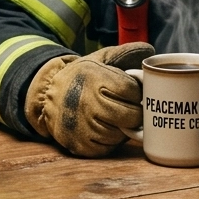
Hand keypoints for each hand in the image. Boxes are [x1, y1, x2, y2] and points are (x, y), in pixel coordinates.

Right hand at [24, 43, 152, 156]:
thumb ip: (125, 53)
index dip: (138, 92)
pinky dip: (112, 141)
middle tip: (133, 107)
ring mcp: (82, 126)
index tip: (135, 92)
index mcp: (94, 78)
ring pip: (121, 134)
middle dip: (137, 112)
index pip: (131, 90)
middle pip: (130, 115)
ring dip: (124, 127)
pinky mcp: (79, 144)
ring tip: (118, 117)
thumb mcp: (100, 59)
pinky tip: (107, 128)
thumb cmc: (82, 77)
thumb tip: (150, 51)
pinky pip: (108, 147)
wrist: (48, 95)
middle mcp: (87, 103)